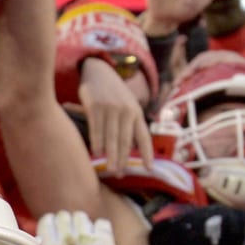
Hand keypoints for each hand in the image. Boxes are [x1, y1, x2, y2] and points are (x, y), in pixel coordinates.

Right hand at [30, 209, 125, 244]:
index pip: (46, 222)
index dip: (48, 224)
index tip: (50, 230)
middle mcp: (67, 239)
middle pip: (63, 216)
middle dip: (63, 222)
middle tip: (66, 232)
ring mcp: (86, 237)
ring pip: (80, 216)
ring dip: (80, 223)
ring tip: (81, 233)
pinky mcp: (104, 238)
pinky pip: (100, 223)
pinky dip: (99, 228)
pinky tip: (97, 237)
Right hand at [78, 57, 153, 172]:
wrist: (98, 69)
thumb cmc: (112, 93)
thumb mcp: (126, 104)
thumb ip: (129, 123)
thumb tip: (128, 149)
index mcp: (136, 112)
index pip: (143, 136)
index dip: (147, 153)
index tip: (149, 168)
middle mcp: (126, 110)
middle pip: (125, 140)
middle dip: (123, 159)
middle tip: (120, 175)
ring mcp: (110, 108)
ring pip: (111, 136)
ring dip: (111, 155)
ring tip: (110, 170)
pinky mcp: (95, 106)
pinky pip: (96, 128)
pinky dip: (97, 142)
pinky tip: (96, 153)